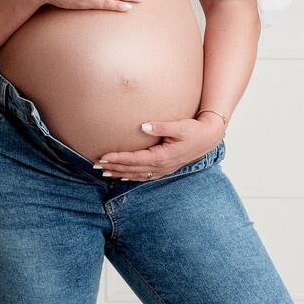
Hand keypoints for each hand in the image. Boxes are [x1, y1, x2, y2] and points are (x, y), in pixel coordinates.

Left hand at [94, 115, 224, 181]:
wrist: (208, 138)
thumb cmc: (194, 130)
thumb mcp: (179, 126)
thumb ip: (161, 127)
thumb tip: (143, 126)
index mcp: (162, 156)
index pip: (134, 160)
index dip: (117, 159)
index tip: (103, 157)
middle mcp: (160, 166)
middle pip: (131, 169)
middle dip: (113, 168)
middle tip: (95, 165)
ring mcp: (163, 169)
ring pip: (136, 174)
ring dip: (119, 173)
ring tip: (104, 172)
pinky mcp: (164, 168)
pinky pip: (144, 176)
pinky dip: (131, 177)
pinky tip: (122, 177)